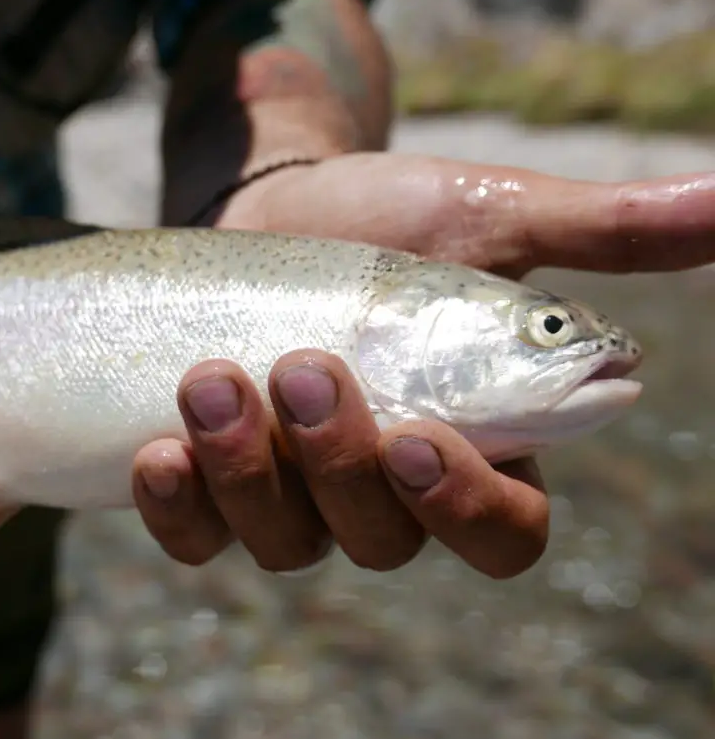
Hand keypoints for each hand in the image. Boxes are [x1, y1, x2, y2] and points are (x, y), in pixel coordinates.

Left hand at [133, 158, 714, 578]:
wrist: (274, 211)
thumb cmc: (388, 225)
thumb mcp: (487, 219)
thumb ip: (597, 230)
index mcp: (469, 447)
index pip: (500, 535)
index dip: (465, 509)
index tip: (417, 435)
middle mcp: (384, 494)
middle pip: (381, 543)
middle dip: (338, 465)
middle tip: (302, 371)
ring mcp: (294, 497)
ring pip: (285, 542)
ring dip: (247, 473)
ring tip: (211, 378)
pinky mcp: (214, 485)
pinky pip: (198, 536)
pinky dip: (178, 503)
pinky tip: (157, 445)